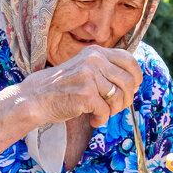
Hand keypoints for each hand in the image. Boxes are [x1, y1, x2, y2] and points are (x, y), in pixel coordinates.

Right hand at [18, 46, 141, 127]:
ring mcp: (89, 76)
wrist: (36, 98)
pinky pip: (106, 111)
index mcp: (96, 52)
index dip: (136, 77)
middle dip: (126, 99)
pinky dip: (101, 119)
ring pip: (119, 98)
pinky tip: (92, 119)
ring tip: (100, 113)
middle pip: (129, 82)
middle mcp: (94, 61)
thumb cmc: (63, 87)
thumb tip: (134, 81)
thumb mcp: (85, 68)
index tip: (132, 89)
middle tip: (114, 107)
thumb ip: (106, 69)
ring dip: (113, 111)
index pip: (129, 61)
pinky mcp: (85, 94)